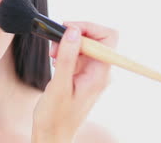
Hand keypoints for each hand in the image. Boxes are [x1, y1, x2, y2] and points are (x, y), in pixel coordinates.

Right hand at [32, 21, 118, 141]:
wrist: (52, 134)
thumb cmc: (55, 116)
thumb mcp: (58, 85)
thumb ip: (67, 57)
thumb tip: (73, 31)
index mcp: (100, 74)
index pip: (108, 38)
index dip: (89, 28)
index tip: (68, 29)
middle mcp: (100, 72)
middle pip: (96, 39)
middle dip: (74, 35)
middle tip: (55, 44)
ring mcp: (92, 73)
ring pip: (85, 45)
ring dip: (67, 44)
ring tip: (53, 55)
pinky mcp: (82, 74)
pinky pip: (78, 54)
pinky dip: (65, 52)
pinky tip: (55, 61)